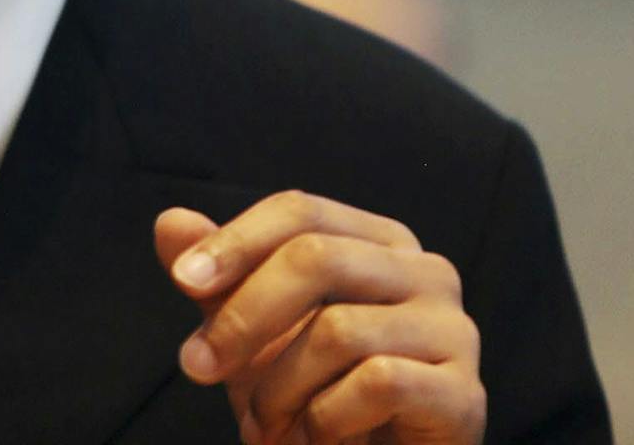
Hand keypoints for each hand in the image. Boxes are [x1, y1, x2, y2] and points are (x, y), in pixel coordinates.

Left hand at [155, 193, 483, 444]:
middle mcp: (427, 272)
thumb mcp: (255, 335)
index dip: (237, 240)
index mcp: (379, 242)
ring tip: (264, 426)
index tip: (182, 280)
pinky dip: (327, 419)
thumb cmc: (318, 397)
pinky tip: (319, 439)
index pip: (301, 211)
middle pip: (316, 257)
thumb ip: (220, 281)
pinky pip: (378, 383)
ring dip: (278, 388)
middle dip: (243, 315)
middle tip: (197, 366)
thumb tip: (170, 222)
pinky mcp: (463, 394)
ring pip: (339, 329)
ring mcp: (453, 331)